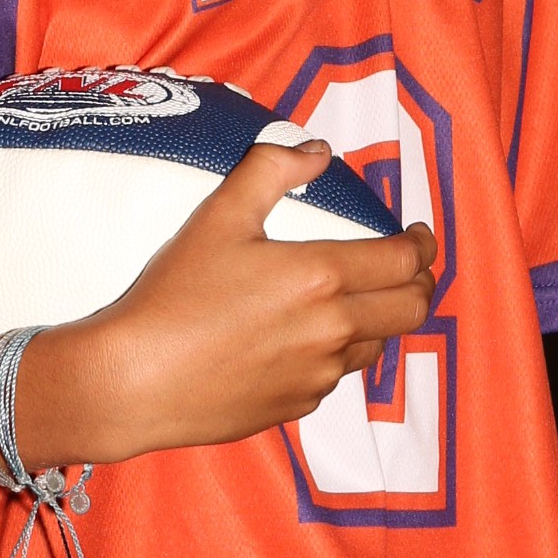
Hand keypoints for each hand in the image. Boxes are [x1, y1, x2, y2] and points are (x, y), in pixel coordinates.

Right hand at [20, 140, 436, 466]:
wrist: (135, 381)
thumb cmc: (173, 296)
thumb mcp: (217, 217)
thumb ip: (271, 170)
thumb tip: (317, 151)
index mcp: (321, 277)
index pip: (404, 261)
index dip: (422, 244)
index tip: (419, 235)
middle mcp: (333, 330)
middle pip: (412, 309)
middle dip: (422, 284)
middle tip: (410, 269)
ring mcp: (319, 376)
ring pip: (377, 345)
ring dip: (379, 320)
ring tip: (358, 302)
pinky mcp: (298, 407)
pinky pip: (334, 377)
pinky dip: (334, 355)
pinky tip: (302, 340)